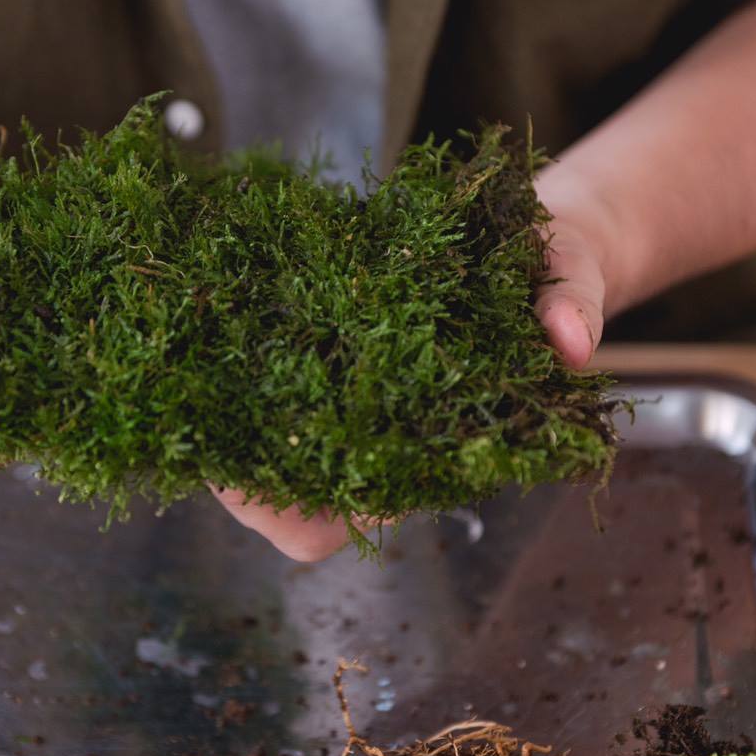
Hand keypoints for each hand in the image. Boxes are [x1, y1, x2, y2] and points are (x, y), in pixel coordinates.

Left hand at [215, 165, 616, 561]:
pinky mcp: (339, 352)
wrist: (544, 244)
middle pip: (290, 494)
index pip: (350, 512)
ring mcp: (357, 398)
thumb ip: (573, 307)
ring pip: (270, 442)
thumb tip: (570, 341)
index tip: (247, 474)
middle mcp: (388, 434)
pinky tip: (206, 326)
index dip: (293, 510)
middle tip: (191, 414)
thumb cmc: (556, 274)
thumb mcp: (571, 278)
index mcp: (436, 448)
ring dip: (225, 418)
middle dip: (235, 471)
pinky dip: (237, 366)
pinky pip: (275, 379)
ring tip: (181, 370)